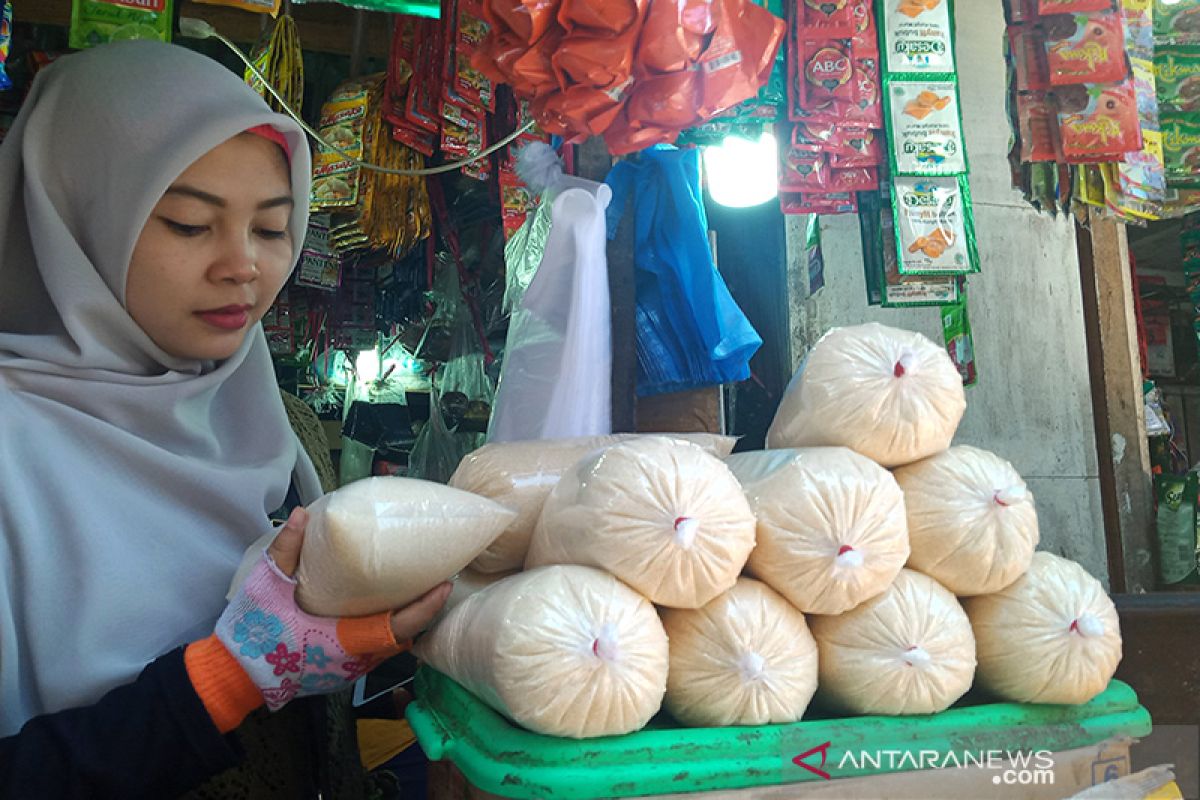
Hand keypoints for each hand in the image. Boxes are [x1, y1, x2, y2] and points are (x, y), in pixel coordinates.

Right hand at [216, 507, 448, 710]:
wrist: (234, 674)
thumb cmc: (252, 632)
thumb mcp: (265, 585)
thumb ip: (286, 550)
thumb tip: (302, 514)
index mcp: (340, 641)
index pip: (396, 628)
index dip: (423, 609)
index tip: (443, 585)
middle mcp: (353, 660)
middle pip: (402, 637)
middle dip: (423, 610)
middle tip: (438, 576)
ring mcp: (348, 669)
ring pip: (391, 646)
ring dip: (408, 620)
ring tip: (420, 586)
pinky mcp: (341, 670)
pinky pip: (377, 650)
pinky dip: (389, 628)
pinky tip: (390, 604)